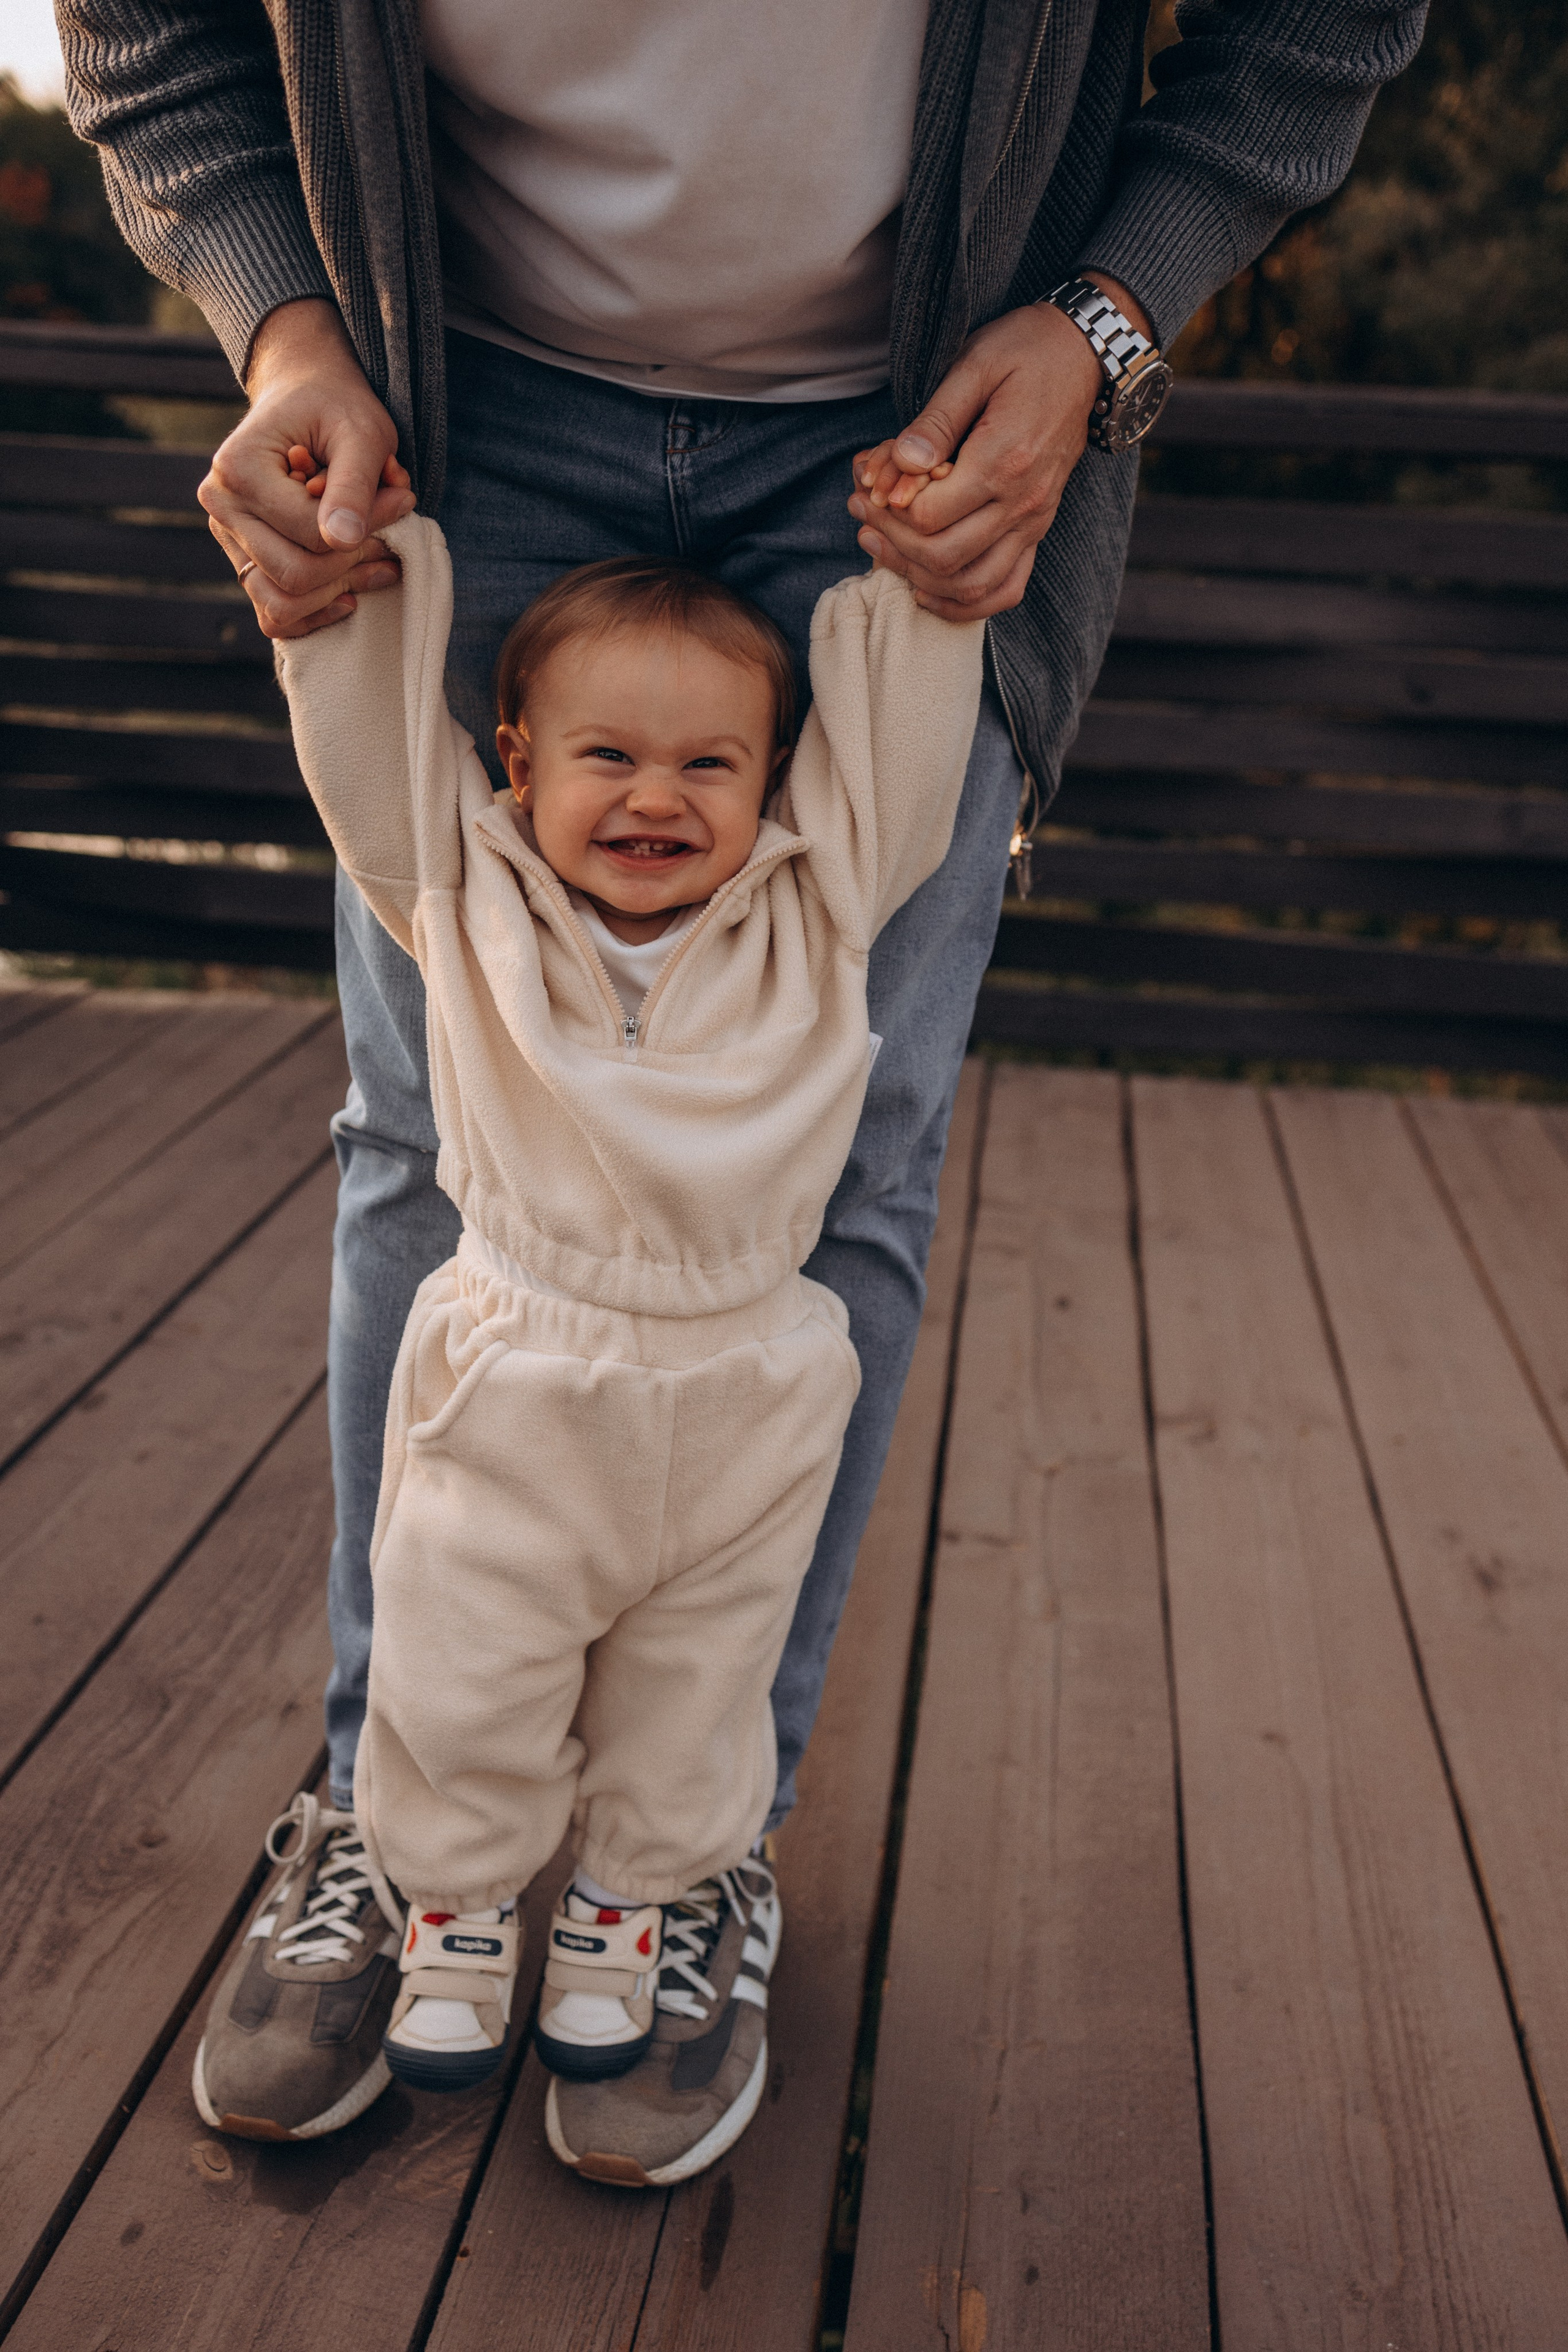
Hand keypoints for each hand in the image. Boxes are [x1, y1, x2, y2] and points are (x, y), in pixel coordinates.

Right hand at [198, 298, 416, 640]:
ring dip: (336, 592)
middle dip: (352, 563)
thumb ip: (354, 484)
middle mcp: (221, 508)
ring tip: (376, 562)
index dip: (367, 528)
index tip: (403, 501)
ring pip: (280, 604)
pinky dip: (315, 614)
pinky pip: (274, 614)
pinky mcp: (245, 561)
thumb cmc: (336, 408)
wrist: (307, 398)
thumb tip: (345, 539)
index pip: (308, 532)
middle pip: (293, 574)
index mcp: (237, 470)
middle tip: (390, 539)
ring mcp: (228, 539)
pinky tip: (349, 594)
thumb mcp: (360, 432)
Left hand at [847, 274, 1151, 621]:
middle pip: (943, 557)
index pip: (929, 516)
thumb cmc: (1026, 350)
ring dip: (918, 577)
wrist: (1086, 355)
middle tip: (859, 514)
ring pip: (971, 584)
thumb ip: (935, 420)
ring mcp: (1034, 522)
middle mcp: (1023, 503)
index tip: (866, 484)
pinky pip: (1005, 589)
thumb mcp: (975, 364)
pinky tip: (926, 589)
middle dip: (891, 543)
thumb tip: (901, 464)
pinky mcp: (1037, 530)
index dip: (887, 509)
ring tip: (879, 546)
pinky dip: (964, 603)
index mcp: (1003, 461)